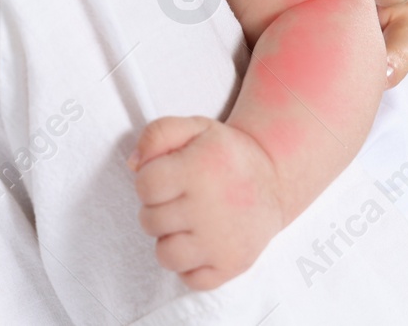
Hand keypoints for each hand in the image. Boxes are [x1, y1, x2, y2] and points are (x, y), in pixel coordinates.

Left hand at [127, 115, 283, 290]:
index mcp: (198, 170)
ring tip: (186, 224)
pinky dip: (190, 265)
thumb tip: (133, 165)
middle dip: (157, 209)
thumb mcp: (194, 128)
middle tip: (179, 199)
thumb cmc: (226, 154)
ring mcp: (221, 242)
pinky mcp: (232, 265)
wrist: (274, 179)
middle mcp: (210, 209)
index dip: (148, 181)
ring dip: (169, 240)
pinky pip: (190, 279)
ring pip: (165, 256)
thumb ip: (157, 135)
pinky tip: (200, 243)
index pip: (144, 186)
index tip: (166, 178)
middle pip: (150, 221)